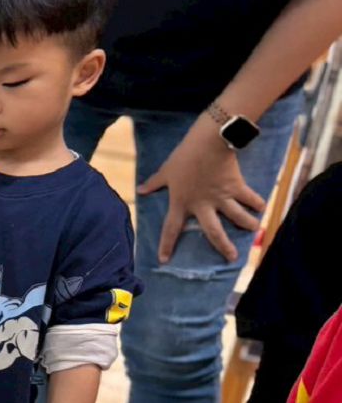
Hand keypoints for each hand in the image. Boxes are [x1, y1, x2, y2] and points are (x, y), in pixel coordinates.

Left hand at [137, 119, 265, 262]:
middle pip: (213, 231)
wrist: (209, 142)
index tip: (164, 260)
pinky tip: (262, 208)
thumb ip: (154, 183)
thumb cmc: (184, 156)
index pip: (171, 228)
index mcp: (182, 203)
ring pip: (237, 216)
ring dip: (247, 224)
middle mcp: (203, 205)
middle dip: (223, 246)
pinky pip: (249, 197)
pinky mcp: (236, 186)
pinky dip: (256, 202)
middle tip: (232, 258)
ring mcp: (221, 197)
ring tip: (255, 230)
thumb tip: (140, 190)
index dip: (167, 245)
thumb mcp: (166, 171)